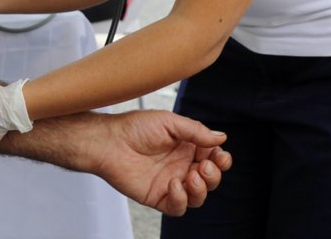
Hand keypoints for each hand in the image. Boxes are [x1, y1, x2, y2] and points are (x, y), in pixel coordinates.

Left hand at [76, 110, 230, 215]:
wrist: (109, 142)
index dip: (221, 159)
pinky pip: (178, 207)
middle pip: (209, 179)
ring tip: (192, 176)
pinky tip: (174, 184)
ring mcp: (170, 182)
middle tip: (204, 166)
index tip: (219, 156)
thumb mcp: (169, 122)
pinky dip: (181, 199)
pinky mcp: (158, 197)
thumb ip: (195, 131)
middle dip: (213, 175)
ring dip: (202, 189)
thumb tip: (221, 137)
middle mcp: (180, 166)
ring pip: (197, 196)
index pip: (213, 158)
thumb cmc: (134, 128)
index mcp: (186, 147)